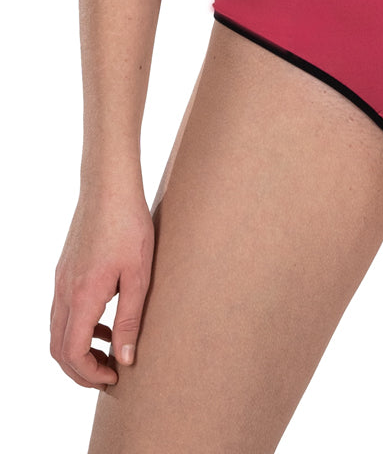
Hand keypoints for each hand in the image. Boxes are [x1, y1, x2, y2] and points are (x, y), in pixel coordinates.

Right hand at [50, 174, 153, 389]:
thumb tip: (126, 358)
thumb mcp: (140, 276)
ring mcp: (61, 279)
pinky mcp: (66, 269)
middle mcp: (64, 291)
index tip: (113, 378)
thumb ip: (132, 318)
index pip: (72, 352)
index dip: (89, 373)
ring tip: (112, 349)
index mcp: (83, 296)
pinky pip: (64, 309)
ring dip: (79, 347)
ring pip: (58, 329)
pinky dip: (80, 325)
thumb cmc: (130, 227)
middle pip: (58, 347)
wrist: (109, 188)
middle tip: (109, 375)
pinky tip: (108, 320)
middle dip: (80, 368)